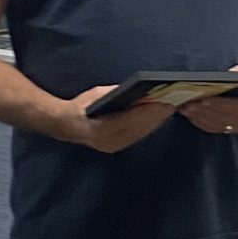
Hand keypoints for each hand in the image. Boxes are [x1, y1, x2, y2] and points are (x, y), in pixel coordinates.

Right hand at [58, 86, 173, 153]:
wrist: (66, 126)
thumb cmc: (82, 106)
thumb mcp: (98, 94)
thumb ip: (116, 93)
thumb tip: (138, 90)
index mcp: (101, 127)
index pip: (131, 119)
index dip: (150, 112)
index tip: (165, 104)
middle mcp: (108, 141)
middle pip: (138, 129)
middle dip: (157, 117)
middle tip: (172, 106)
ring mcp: (112, 146)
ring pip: (139, 135)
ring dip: (154, 123)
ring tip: (167, 112)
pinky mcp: (115, 148)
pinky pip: (135, 138)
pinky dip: (146, 128)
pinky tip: (156, 121)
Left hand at [180, 71, 237, 136]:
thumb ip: (236, 75)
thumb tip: (218, 79)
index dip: (220, 104)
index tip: (204, 100)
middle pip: (225, 118)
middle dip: (205, 111)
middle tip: (189, 105)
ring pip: (218, 125)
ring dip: (200, 117)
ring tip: (186, 109)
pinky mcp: (234, 131)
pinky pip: (215, 129)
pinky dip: (202, 122)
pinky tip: (191, 115)